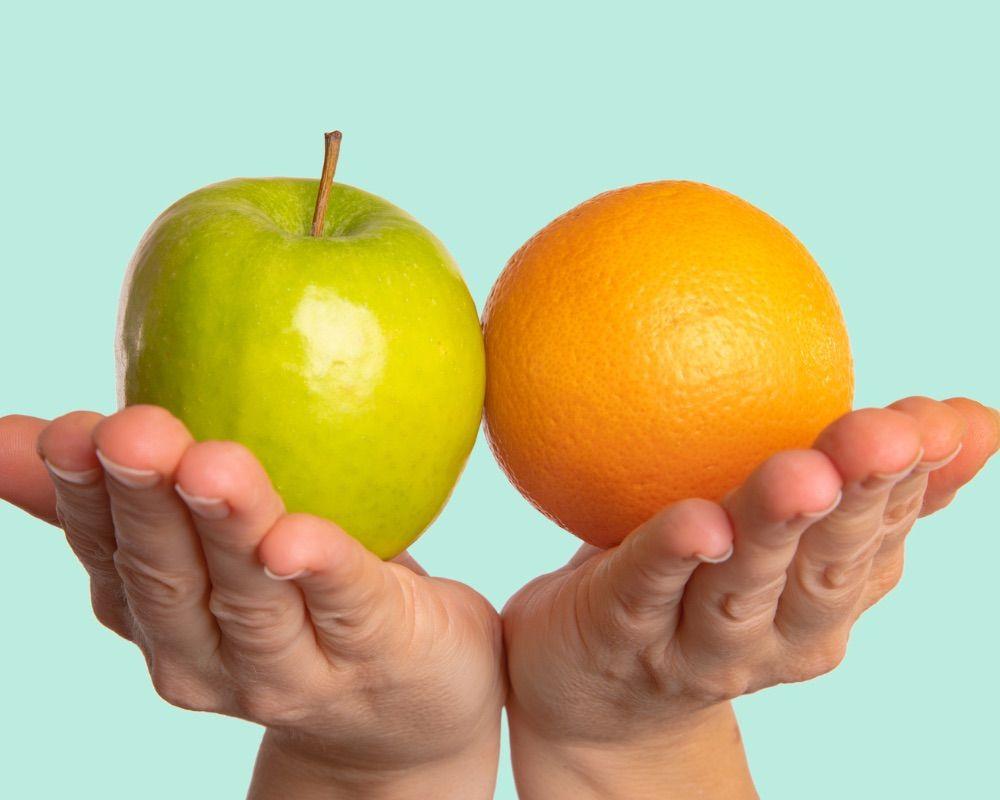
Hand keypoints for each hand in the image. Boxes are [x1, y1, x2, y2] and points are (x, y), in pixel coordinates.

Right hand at [0, 406, 504, 799]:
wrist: (405, 714)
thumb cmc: (302, 605)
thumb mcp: (206, 551)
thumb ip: (128, 497)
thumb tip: (11, 434)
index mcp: (163, 617)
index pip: (109, 553)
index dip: (82, 494)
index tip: (71, 433)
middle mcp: (212, 656)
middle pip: (168, 578)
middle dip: (144, 504)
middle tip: (130, 433)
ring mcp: (293, 668)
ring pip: (251, 595)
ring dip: (227, 528)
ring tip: (211, 465)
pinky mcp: (376, 650)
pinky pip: (345, 604)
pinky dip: (320, 569)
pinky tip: (295, 539)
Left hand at [502, 397, 998, 799]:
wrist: (598, 693)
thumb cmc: (698, 587)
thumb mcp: (785, 536)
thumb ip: (855, 482)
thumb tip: (966, 415)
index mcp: (825, 600)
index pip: (882, 533)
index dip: (917, 476)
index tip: (939, 421)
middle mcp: (776, 636)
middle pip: (825, 568)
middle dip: (860, 501)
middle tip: (883, 436)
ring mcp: (700, 648)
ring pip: (742, 585)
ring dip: (774, 528)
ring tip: (802, 474)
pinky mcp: (623, 639)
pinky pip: (647, 591)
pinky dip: (672, 556)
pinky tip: (696, 523)